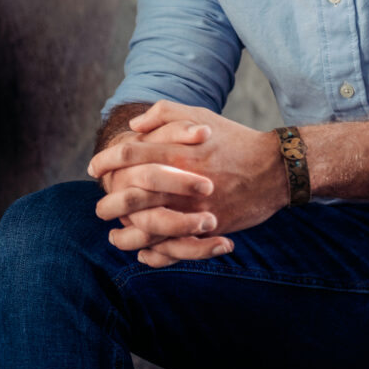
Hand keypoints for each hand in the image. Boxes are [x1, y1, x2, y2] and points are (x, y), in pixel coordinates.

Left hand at [88, 101, 287, 266]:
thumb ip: (165, 114)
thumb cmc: (234, 139)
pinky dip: (153, 254)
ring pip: (147, 228)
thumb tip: (134, 126)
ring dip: (125, 235)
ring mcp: (194, 208)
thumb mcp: (200, 115)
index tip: (94, 168)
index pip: (128, 155)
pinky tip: (142, 253)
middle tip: (99, 207)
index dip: (106, 161)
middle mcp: (181, 181)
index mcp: (177, 150)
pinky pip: (173, 247)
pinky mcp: (207, 230)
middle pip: (131, 194)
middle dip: (108, 203)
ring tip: (114, 235)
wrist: (274, 168)